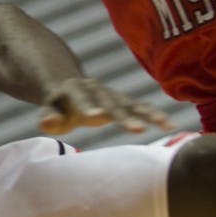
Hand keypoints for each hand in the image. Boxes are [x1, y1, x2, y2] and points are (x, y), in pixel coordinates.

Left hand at [38, 76, 173, 134]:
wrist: (68, 86)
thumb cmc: (58, 106)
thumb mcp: (50, 110)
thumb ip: (49, 117)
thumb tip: (47, 122)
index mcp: (73, 89)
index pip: (80, 99)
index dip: (86, 107)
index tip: (93, 116)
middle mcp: (95, 88)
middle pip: (109, 103)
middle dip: (122, 115)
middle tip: (137, 129)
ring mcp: (110, 94)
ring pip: (129, 103)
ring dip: (146, 114)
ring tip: (163, 123)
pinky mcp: (122, 101)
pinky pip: (139, 107)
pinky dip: (152, 114)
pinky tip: (168, 124)